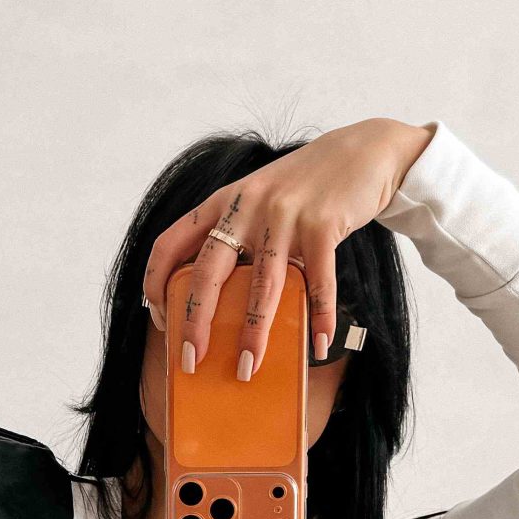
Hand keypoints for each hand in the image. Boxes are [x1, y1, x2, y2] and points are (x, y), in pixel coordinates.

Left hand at [142, 116, 435, 377]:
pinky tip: (319, 345)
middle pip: (209, 272)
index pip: (171, 242)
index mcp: (223, 202)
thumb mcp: (258, 199)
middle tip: (191, 360)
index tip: (159, 317)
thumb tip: (217, 297)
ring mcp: (285, 214)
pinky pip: (318, 282)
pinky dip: (320, 317)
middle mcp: (247, 206)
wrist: (363, 151)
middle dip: (196, 322)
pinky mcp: (323, 224)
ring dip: (254, 332)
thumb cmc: (304, 188)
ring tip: (247, 367)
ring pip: (262, 285)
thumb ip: (236, 234)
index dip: (156, 281)